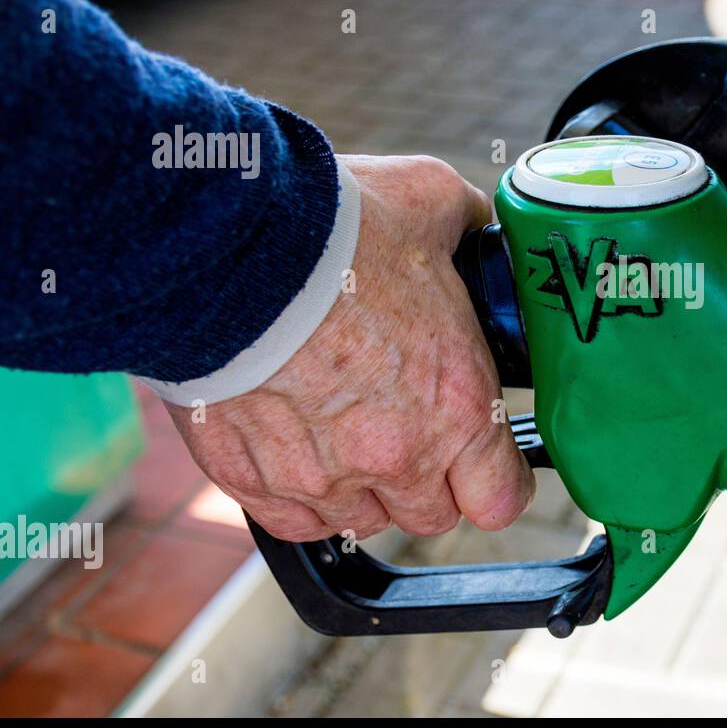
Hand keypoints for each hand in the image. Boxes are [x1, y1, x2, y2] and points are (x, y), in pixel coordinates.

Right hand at [167, 155, 534, 540]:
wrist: (225, 247)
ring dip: (363, 488)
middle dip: (429, 480)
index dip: (496, 479)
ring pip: (362, 520)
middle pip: (432, 515)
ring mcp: (323, 479)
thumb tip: (472, 221)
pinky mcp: (253, 482)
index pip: (501, 499)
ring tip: (344, 430)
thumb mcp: (429, 204)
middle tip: (409, 429)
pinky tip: (298, 452)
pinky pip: (294, 524)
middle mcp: (397, 456)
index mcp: (458, 405)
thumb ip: (464, 224)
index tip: (483, 460)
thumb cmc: (332, 230)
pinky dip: (300, 499)